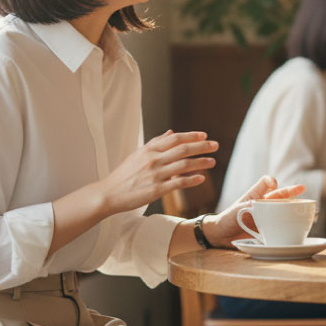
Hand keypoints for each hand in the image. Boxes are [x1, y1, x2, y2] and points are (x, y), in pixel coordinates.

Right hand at [99, 130, 217, 214]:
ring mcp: (155, 174)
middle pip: (183, 149)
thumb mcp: (138, 154)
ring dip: (200, 162)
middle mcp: (153, 160)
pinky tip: (202, 178)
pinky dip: (191, 180)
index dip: (191, 136)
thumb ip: (156, 143)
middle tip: (216, 145)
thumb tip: (172, 132)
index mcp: (149, 149)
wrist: (109, 193)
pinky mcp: (156, 190)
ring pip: (183, 165)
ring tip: (213, 162)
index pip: (175, 138)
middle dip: (202, 146)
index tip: (204, 136)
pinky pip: (178, 183)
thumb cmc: (125, 174)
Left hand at [208, 176, 306, 244]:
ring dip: (296, 208)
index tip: (274, 183)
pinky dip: (295, 225)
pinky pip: (283, 226)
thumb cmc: (226, 219)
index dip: (269, 181)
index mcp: (255, 196)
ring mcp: (268, 217)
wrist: (222, 236)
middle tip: (302, 187)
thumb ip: (245, 208)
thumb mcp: (234, 212)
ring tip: (309, 208)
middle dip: (291, 191)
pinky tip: (304, 226)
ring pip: (284, 209)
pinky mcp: (270, 230)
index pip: (264, 183)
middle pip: (280, 195)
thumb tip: (256, 207)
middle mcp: (264, 204)